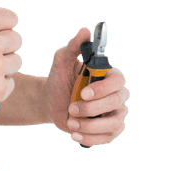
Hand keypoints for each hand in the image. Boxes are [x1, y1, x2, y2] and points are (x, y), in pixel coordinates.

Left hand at [43, 27, 129, 145]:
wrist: (50, 101)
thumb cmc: (59, 78)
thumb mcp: (62, 60)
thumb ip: (74, 46)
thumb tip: (85, 31)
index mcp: (109, 76)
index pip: (119, 80)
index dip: (103, 88)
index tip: (83, 92)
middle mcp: (116, 94)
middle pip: (118, 102)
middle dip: (93, 108)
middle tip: (71, 108)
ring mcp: (114, 113)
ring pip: (115, 123)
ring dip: (91, 126)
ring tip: (71, 123)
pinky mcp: (108, 130)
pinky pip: (109, 138)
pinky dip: (92, 139)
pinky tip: (75, 135)